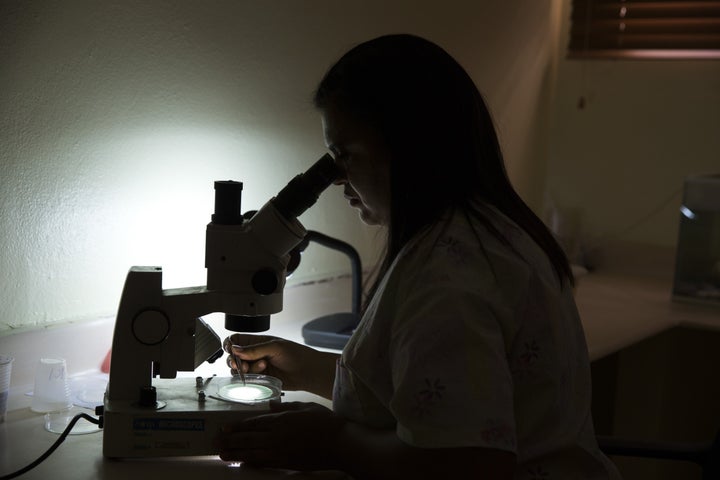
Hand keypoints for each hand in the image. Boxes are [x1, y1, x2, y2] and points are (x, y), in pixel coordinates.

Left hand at [216, 401, 344, 470]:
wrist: (339, 443)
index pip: (252, 423)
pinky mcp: (286, 463)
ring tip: (223, 455)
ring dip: (235, 454)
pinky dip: (251, 463)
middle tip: (217, 442)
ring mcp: (280, 452)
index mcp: (280, 420)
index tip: (224, 428)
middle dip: (230, 441)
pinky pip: (263, 463)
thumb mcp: (304, 407)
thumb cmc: (324, 423)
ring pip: (251, 453)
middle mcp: (276, 437)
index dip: (236, 426)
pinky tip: (243, 464)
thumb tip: (271, 404)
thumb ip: (285, 406)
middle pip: (247, 439)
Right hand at [223, 334, 338, 396]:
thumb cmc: (296, 355)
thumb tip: (236, 349)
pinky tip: (262, 375)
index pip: (236, 340)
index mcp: (257, 341)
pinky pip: (247, 380)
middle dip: (235, 361)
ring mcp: (256, 367)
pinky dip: (251, 378)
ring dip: (247, 370)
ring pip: (239, 370)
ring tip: (262, 367)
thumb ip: (254, 349)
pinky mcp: (260, 379)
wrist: (308, 372)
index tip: (231, 350)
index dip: (230, 345)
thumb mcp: (275, 347)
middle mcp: (254, 354)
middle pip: (233, 357)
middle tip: (243, 364)